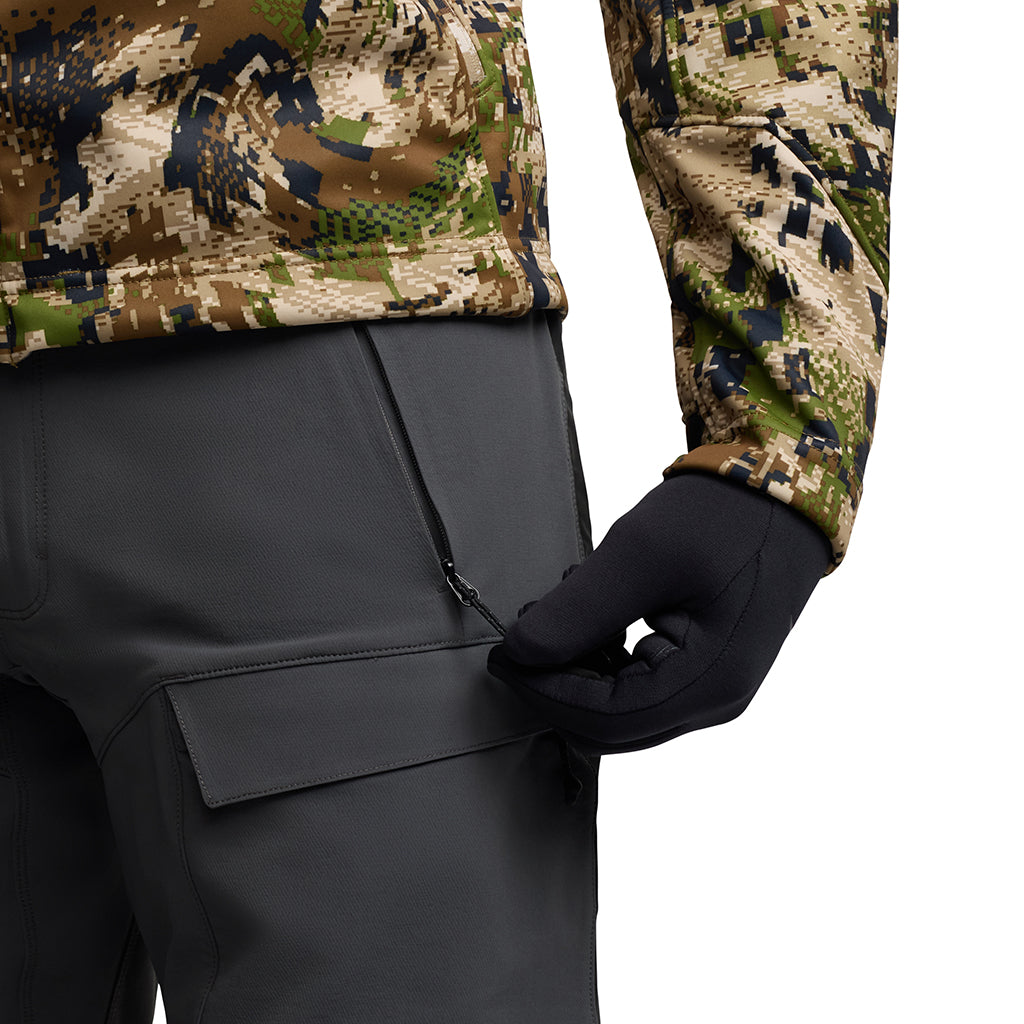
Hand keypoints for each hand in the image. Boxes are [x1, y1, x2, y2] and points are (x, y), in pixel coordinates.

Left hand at [486, 472, 830, 753]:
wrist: (783, 489)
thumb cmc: (720, 515)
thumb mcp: (640, 554)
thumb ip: (577, 610)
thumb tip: (518, 653)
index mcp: (711, 682)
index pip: (607, 718)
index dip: (545, 692)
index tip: (502, 656)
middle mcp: (717, 700)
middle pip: (613, 724)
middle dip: (557, 684)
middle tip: (522, 633)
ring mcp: (714, 687)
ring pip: (622, 707)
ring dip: (578, 668)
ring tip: (559, 606)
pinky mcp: (705, 668)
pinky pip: (640, 684)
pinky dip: (603, 656)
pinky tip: (591, 609)